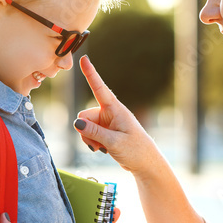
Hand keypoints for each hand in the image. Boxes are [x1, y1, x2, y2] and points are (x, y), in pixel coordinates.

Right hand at [74, 55, 162, 174]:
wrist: (145, 164)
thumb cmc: (135, 150)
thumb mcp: (114, 142)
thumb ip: (94, 132)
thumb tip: (76, 123)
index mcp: (116, 110)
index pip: (100, 88)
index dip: (91, 73)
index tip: (83, 58)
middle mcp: (110, 113)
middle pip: (84, 115)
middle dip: (85, 130)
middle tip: (96, 145)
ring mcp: (107, 122)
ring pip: (85, 126)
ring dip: (89, 138)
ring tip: (102, 148)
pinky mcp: (106, 131)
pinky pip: (89, 133)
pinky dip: (92, 142)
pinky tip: (102, 149)